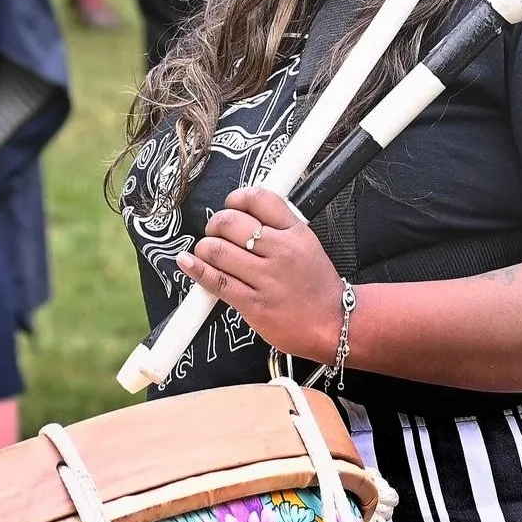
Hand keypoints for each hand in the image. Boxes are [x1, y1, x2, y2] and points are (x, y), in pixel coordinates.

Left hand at [175, 187, 345, 359]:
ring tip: (207, 252)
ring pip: (217, 250)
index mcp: (296, 233)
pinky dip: (196, 270)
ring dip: (204, 248)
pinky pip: (217, 282)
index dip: (237, 198)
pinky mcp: (253, 304)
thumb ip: (279, 227)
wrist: (334, 323)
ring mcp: (266, 279)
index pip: (260, 199)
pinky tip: (188, 263)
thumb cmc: (318, 286)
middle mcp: (281, 252)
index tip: (230, 204)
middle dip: (215, 224)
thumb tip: (244, 213)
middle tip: (215, 232)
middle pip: (231, 222)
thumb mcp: (308, 245)